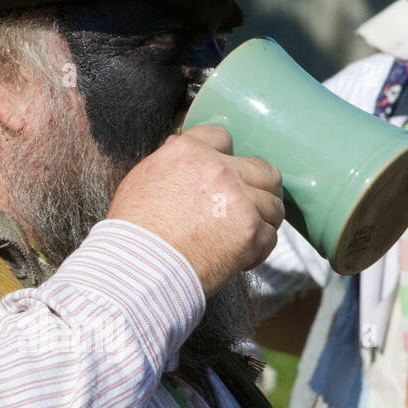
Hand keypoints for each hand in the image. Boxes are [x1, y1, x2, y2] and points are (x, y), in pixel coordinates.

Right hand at [106, 125, 284, 296]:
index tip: (225, 174)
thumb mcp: (142, 179)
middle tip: (252, 205)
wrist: (139, 269)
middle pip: (263, 170)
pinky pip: (270, 236)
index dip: (225, 157)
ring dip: (263, 220)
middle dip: (260, 187)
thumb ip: (167, 160)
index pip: (223, 138)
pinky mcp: (250, 233)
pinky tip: (241, 257)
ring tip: (245, 235)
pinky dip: (259, 249)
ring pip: (274, 204)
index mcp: (191, 152)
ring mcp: (239, 201)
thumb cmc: (134, 231)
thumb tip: (177, 145)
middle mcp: (219, 170)